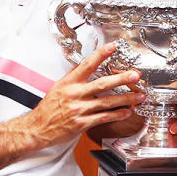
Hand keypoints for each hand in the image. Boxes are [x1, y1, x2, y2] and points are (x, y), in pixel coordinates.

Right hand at [22, 43, 144, 147]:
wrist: (38, 128)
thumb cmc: (48, 109)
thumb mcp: (57, 87)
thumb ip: (72, 77)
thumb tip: (83, 66)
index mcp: (68, 83)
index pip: (86, 65)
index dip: (100, 55)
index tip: (112, 47)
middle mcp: (74, 95)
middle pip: (102, 84)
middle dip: (121, 79)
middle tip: (135, 75)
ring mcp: (79, 109)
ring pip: (107, 102)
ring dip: (126, 99)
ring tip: (138, 96)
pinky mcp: (82, 123)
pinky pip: (103, 117)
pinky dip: (117, 115)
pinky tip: (126, 112)